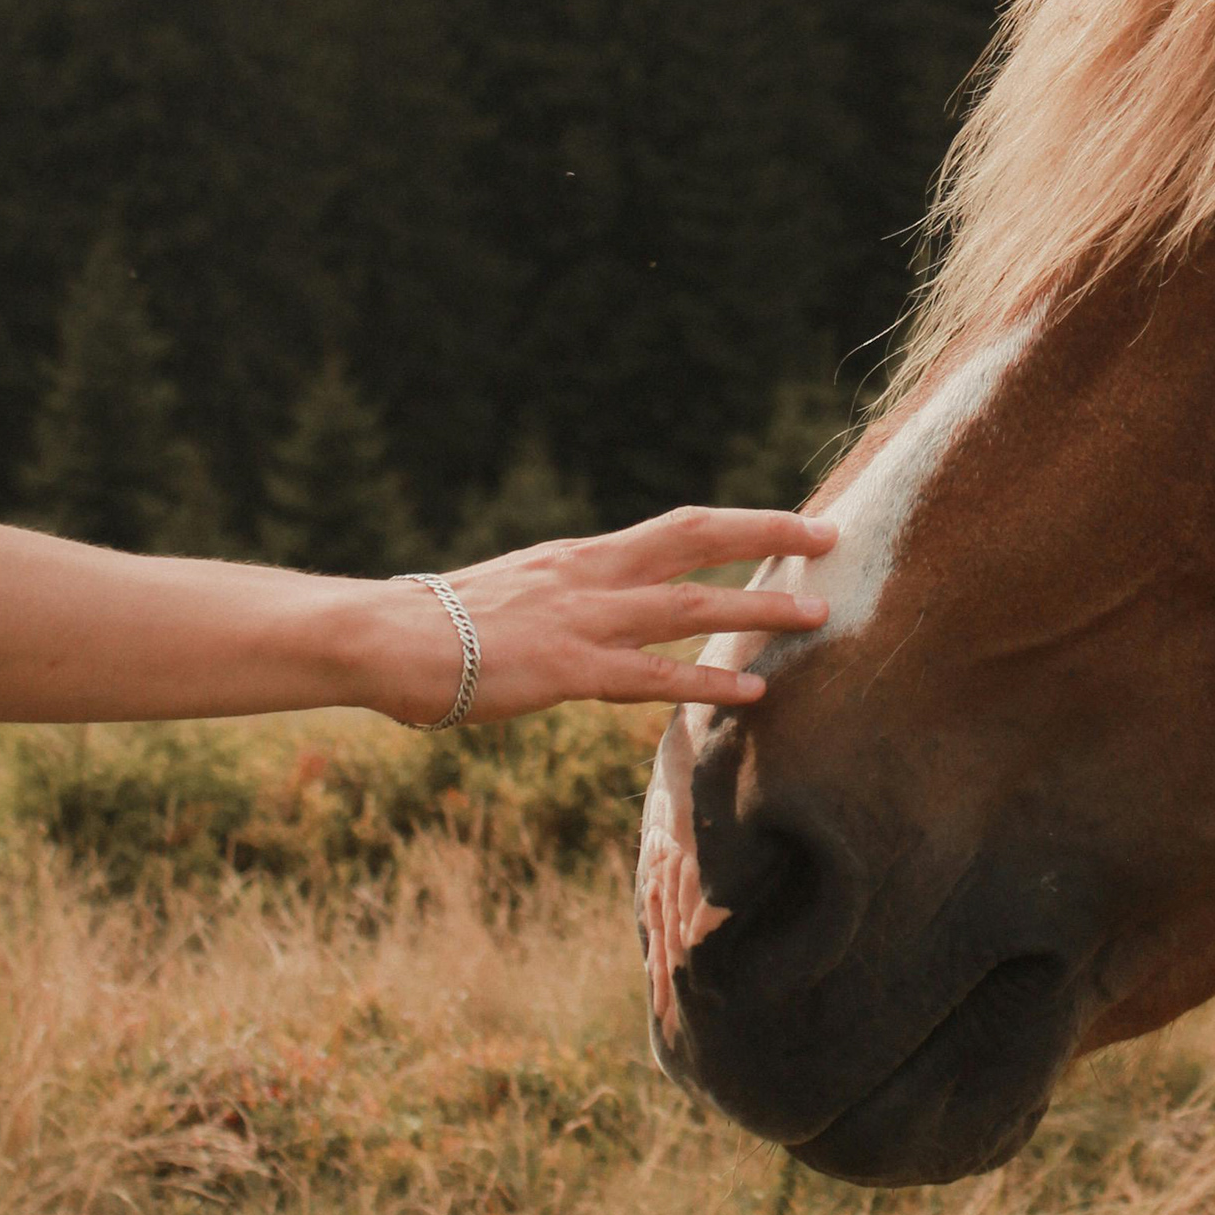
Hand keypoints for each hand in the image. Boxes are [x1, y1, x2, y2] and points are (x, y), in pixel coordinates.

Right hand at [380, 506, 838, 723]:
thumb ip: (561, 601)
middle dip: (768, 537)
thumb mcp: (513, 594)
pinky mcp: (567, 669)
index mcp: (580, 557)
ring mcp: (583, 620)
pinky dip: (706, 681)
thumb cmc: (436, 625)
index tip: (792, 523)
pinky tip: (751, 692)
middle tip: (830, 538)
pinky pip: (652, 675)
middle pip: (697, 540)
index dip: (740, 523)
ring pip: (691, 605)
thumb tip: (587, 613)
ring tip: (818, 616)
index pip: (678, 527)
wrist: (383, 636)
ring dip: (759, 610)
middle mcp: (591, 575)